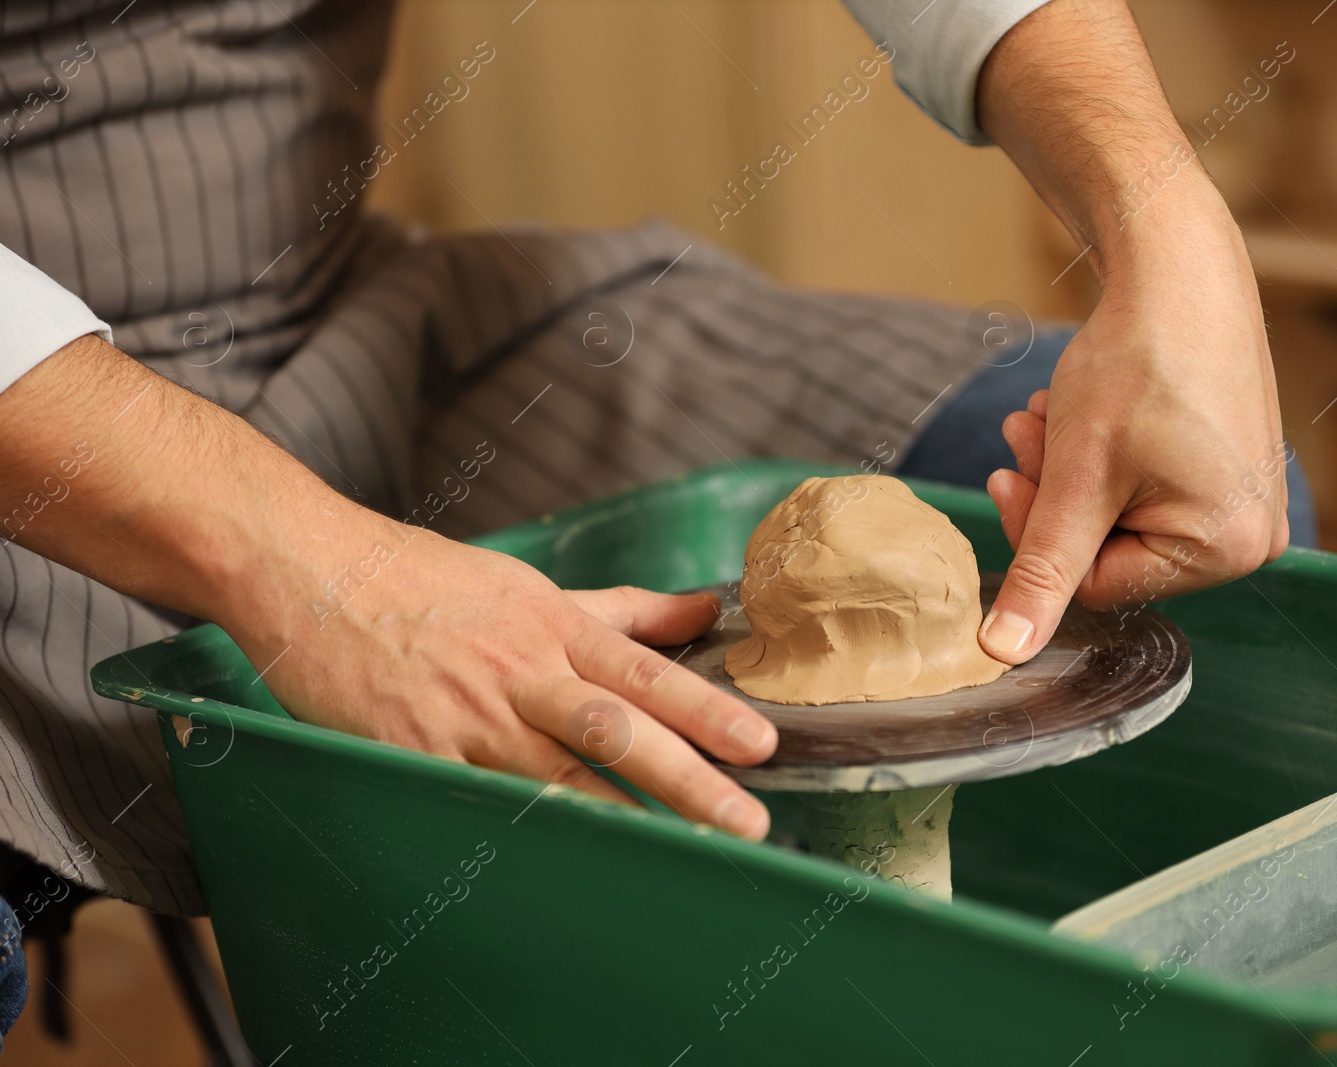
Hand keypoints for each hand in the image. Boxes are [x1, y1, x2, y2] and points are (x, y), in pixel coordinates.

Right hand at [222, 516, 778, 838]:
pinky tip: (568, 870)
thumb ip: (624, 609)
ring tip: (681, 857)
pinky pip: (482, 805)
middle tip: (746, 819)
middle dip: (685, 778)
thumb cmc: (427, 581)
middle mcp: (521, 674)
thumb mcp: (533, 586)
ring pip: (556, 776)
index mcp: (554, 628)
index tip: (760, 744)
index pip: (646, 673)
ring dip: (622, 818)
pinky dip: (526, 834)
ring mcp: (468, 719)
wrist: (314, 574)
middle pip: (615, 729)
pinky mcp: (418, 757)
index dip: (706, 709)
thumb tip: (704, 611)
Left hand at [981, 205, 1288, 661]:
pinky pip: (1145, 485)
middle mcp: (1253, 536)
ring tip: (1046, 412)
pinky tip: (1078, 409)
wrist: (1181, 267)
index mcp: (1228, 549)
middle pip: (1110, 551)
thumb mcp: (1076, 477)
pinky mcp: (1229, 468)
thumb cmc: (1139, 364)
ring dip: (1067, 470)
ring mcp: (1246, 500)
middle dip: (1053, 496)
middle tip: (1022, 434)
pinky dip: (1100, 455)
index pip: (1098, 584)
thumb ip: (1041, 571)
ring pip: (1118, 514)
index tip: (1007, 474)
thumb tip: (1000, 655)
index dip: (1037, 533)